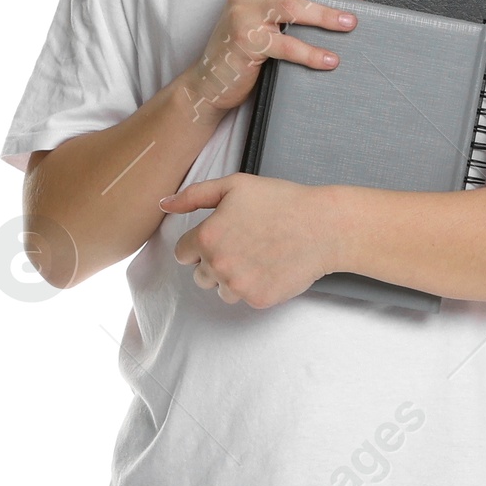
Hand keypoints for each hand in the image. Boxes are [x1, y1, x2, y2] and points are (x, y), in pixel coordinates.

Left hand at [160, 172, 340, 309]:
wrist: (322, 227)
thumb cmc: (281, 201)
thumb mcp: (234, 186)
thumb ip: (194, 195)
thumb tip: (163, 204)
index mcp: (207, 237)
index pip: (182, 253)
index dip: (201, 243)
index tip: (222, 236)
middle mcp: (217, 265)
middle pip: (199, 275)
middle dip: (215, 262)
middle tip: (244, 244)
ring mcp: (237, 285)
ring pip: (220, 289)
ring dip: (232, 277)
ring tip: (258, 256)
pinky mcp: (257, 299)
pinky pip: (243, 297)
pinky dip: (254, 285)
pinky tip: (270, 266)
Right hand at [180, 0, 360, 126]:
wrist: (209, 79)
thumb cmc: (239, 44)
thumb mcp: (256, 10)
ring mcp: (244, 14)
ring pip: (293, 6)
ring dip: (326, 15)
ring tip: (349, 24)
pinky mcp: (247, 41)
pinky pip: (287, 45)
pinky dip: (312, 53)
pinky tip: (329, 59)